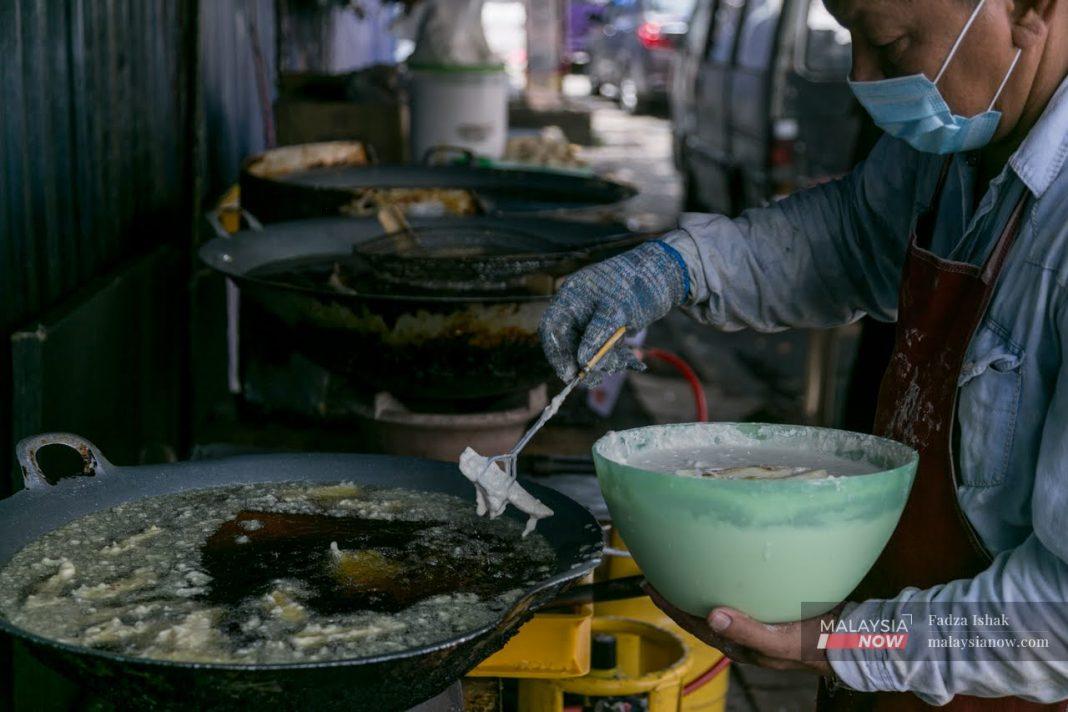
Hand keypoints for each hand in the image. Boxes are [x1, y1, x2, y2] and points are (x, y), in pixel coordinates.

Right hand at [538, 240, 689, 383]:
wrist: (666, 273)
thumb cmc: (640, 283)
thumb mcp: (618, 309)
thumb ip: (599, 335)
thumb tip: (582, 362)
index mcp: (571, 296)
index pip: (552, 329)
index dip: (557, 354)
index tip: (570, 374)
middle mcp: (577, 308)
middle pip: (568, 344)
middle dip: (583, 363)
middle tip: (597, 380)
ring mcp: (592, 318)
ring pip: (588, 350)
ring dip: (604, 362)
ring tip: (626, 362)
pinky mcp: (607, 327)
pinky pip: (605, 349)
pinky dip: (617, 357)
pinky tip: (634, 362)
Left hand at [644, 584, 834, 675]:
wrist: (848, 642)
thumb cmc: (816, 644)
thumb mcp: (782, 639)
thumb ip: (747, 630)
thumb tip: (713, 616)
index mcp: (739, 645)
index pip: (694, 624)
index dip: (670, 605)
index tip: (649, 585)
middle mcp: (741, 636)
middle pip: (699, 616)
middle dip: (676, 597)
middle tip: (656, 575)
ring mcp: (753, 627)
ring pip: (715, 609)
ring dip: (696, 592)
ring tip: (681, 572)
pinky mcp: (767, 616)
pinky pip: (735, 602)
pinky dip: (720, 588)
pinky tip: (722, 574)